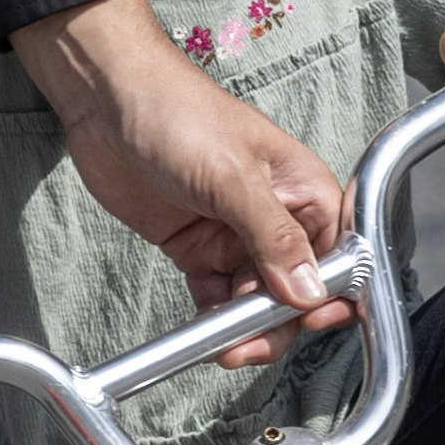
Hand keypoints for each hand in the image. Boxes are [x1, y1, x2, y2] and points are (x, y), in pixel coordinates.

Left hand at [12, 0, 352, 355]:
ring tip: (224, 345)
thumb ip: (273, 237)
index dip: (329, 295)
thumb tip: (309, 291)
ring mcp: (235, 234)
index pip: (338, 257)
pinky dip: (213, 320)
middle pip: (296, 289)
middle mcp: (277, 217)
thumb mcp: (232, 175)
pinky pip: (216, 297)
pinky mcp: (198, 246)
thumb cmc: (178, 113)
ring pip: (256, 300)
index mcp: (305, 191)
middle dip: (279, 321)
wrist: (106, 99)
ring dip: (245, 327)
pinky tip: (205, 333)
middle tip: (250, 343)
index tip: (309, 321)